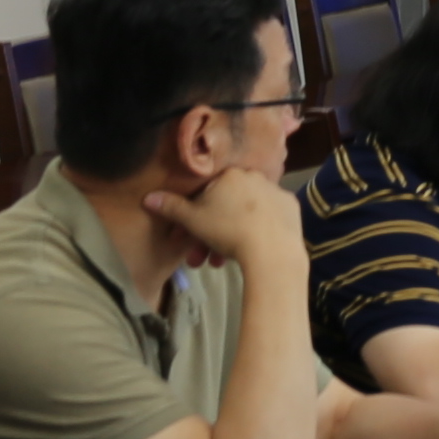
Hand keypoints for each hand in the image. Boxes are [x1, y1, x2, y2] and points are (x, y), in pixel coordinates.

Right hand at [141, 162, 305, 267]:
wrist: (272, 250)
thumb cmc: (227, 230)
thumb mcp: (193, 220)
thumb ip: (171, 207)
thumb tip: (147, 197)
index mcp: (230, 174)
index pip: (204, 194)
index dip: (191, 218)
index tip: (184, 239)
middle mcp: (254, 176)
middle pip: (224, 207)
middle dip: (207, 236)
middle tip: (200, 259)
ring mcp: (276, 191)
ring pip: (244, 215)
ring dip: (227, 240)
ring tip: (218, 264)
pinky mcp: (291, 208)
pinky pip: (267, 219)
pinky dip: (254, 233)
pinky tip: (248, 251)